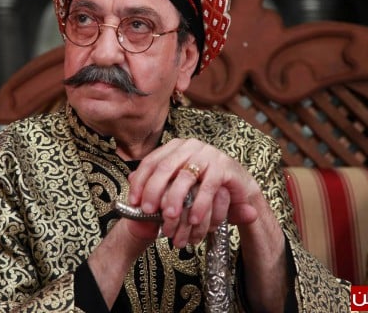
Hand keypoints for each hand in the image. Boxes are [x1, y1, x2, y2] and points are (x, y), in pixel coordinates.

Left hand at [127, 138, 259, 246]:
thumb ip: (156, 180)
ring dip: (175, 198)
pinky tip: (194, 220)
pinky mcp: (224, 166)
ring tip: (168, 216)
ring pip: (185, 177)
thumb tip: (129, 178)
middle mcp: (190, 146)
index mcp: (175, 147)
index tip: (132, 201)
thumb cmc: (202, 186)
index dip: (140, 182)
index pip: (151, 162)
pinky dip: (200, 205)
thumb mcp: (176, 182)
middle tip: (147, 210)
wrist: (238, 188)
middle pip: (164, 167)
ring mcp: (208, 154)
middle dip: (153, 190)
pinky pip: (208, 187)